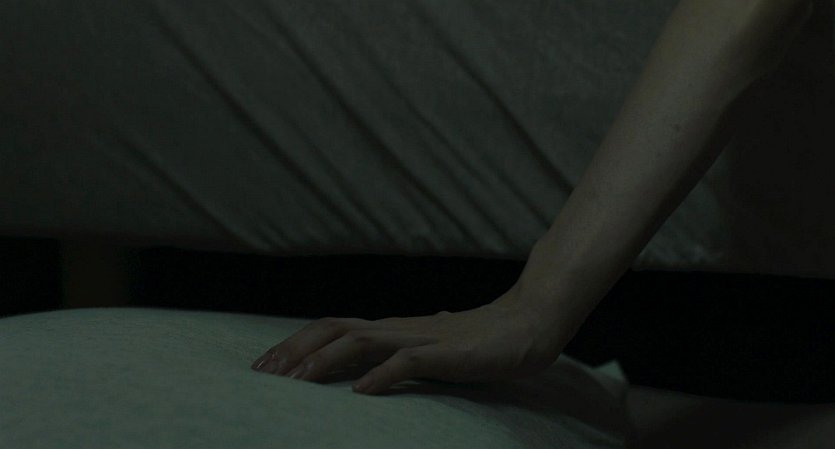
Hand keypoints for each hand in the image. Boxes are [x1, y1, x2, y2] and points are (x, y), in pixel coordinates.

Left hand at [250, 285, 566, 394]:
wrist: (528, 324)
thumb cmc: (483, 338)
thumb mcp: (434, 348)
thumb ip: (408, 352)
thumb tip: (391, 360)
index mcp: (390, 330)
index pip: (331, 330)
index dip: (296, 346)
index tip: (266, 369)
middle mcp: (396, 329)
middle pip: (332, 330)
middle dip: (293, 351)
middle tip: (261, 376)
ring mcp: (419, 338)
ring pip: (358, 342)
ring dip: (323, 362)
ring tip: (295, 385)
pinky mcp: (445, 352)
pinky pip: (405, 363)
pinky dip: (380, 376)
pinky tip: (361, 395)